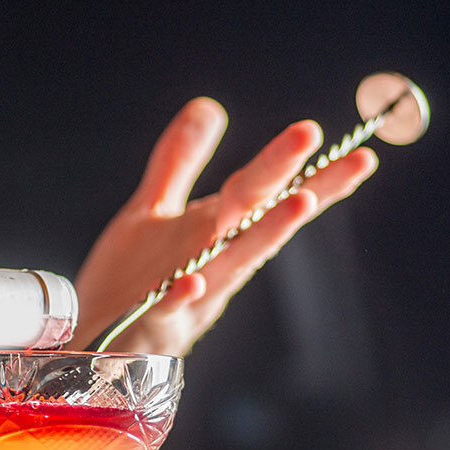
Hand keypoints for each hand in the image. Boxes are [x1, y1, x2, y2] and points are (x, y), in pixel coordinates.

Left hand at [72, 97, 377, 354]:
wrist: (90, 343)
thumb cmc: (126, 283)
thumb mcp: (152, 211)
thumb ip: (180, 161)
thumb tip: (211, 106)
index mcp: (214, 234)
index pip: (268, 197)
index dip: (314, 176)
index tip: (359, 152)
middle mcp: (211, 264)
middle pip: (260, 222)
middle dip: (297, 185)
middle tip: (339, 154)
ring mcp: (185, 298)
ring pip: (232, 265)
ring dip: (266, 234)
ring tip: (299, 202)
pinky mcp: (149, 324)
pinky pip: (166, 310)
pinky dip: (179, 297)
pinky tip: (191, 282)